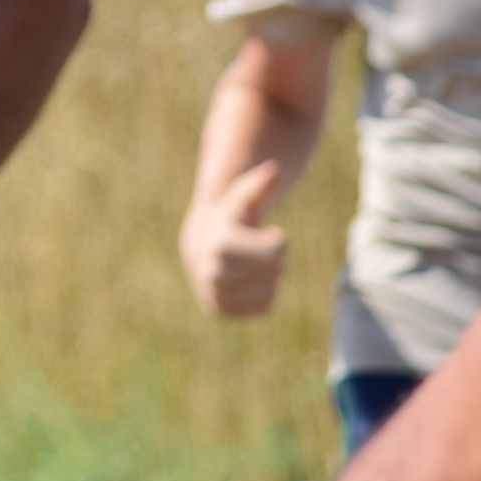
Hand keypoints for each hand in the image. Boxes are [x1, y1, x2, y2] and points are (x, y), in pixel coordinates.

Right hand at [181, 159, 286, 317]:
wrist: (201, 244)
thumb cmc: (231, 216)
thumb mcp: (244, 196)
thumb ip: (260, 184)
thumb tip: (275, 169)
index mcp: (219, 245)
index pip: (275, 252)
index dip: (279, 242)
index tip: (269, 233)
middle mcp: (212, 273)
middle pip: (274, 273)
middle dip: (274, 260)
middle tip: (258, 250)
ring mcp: (214, 295)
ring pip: (270, 293)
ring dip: (269, 278)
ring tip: (252, 265)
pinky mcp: (220, 311)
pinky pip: (263, 307)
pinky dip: (263, 294)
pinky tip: (249, 281)